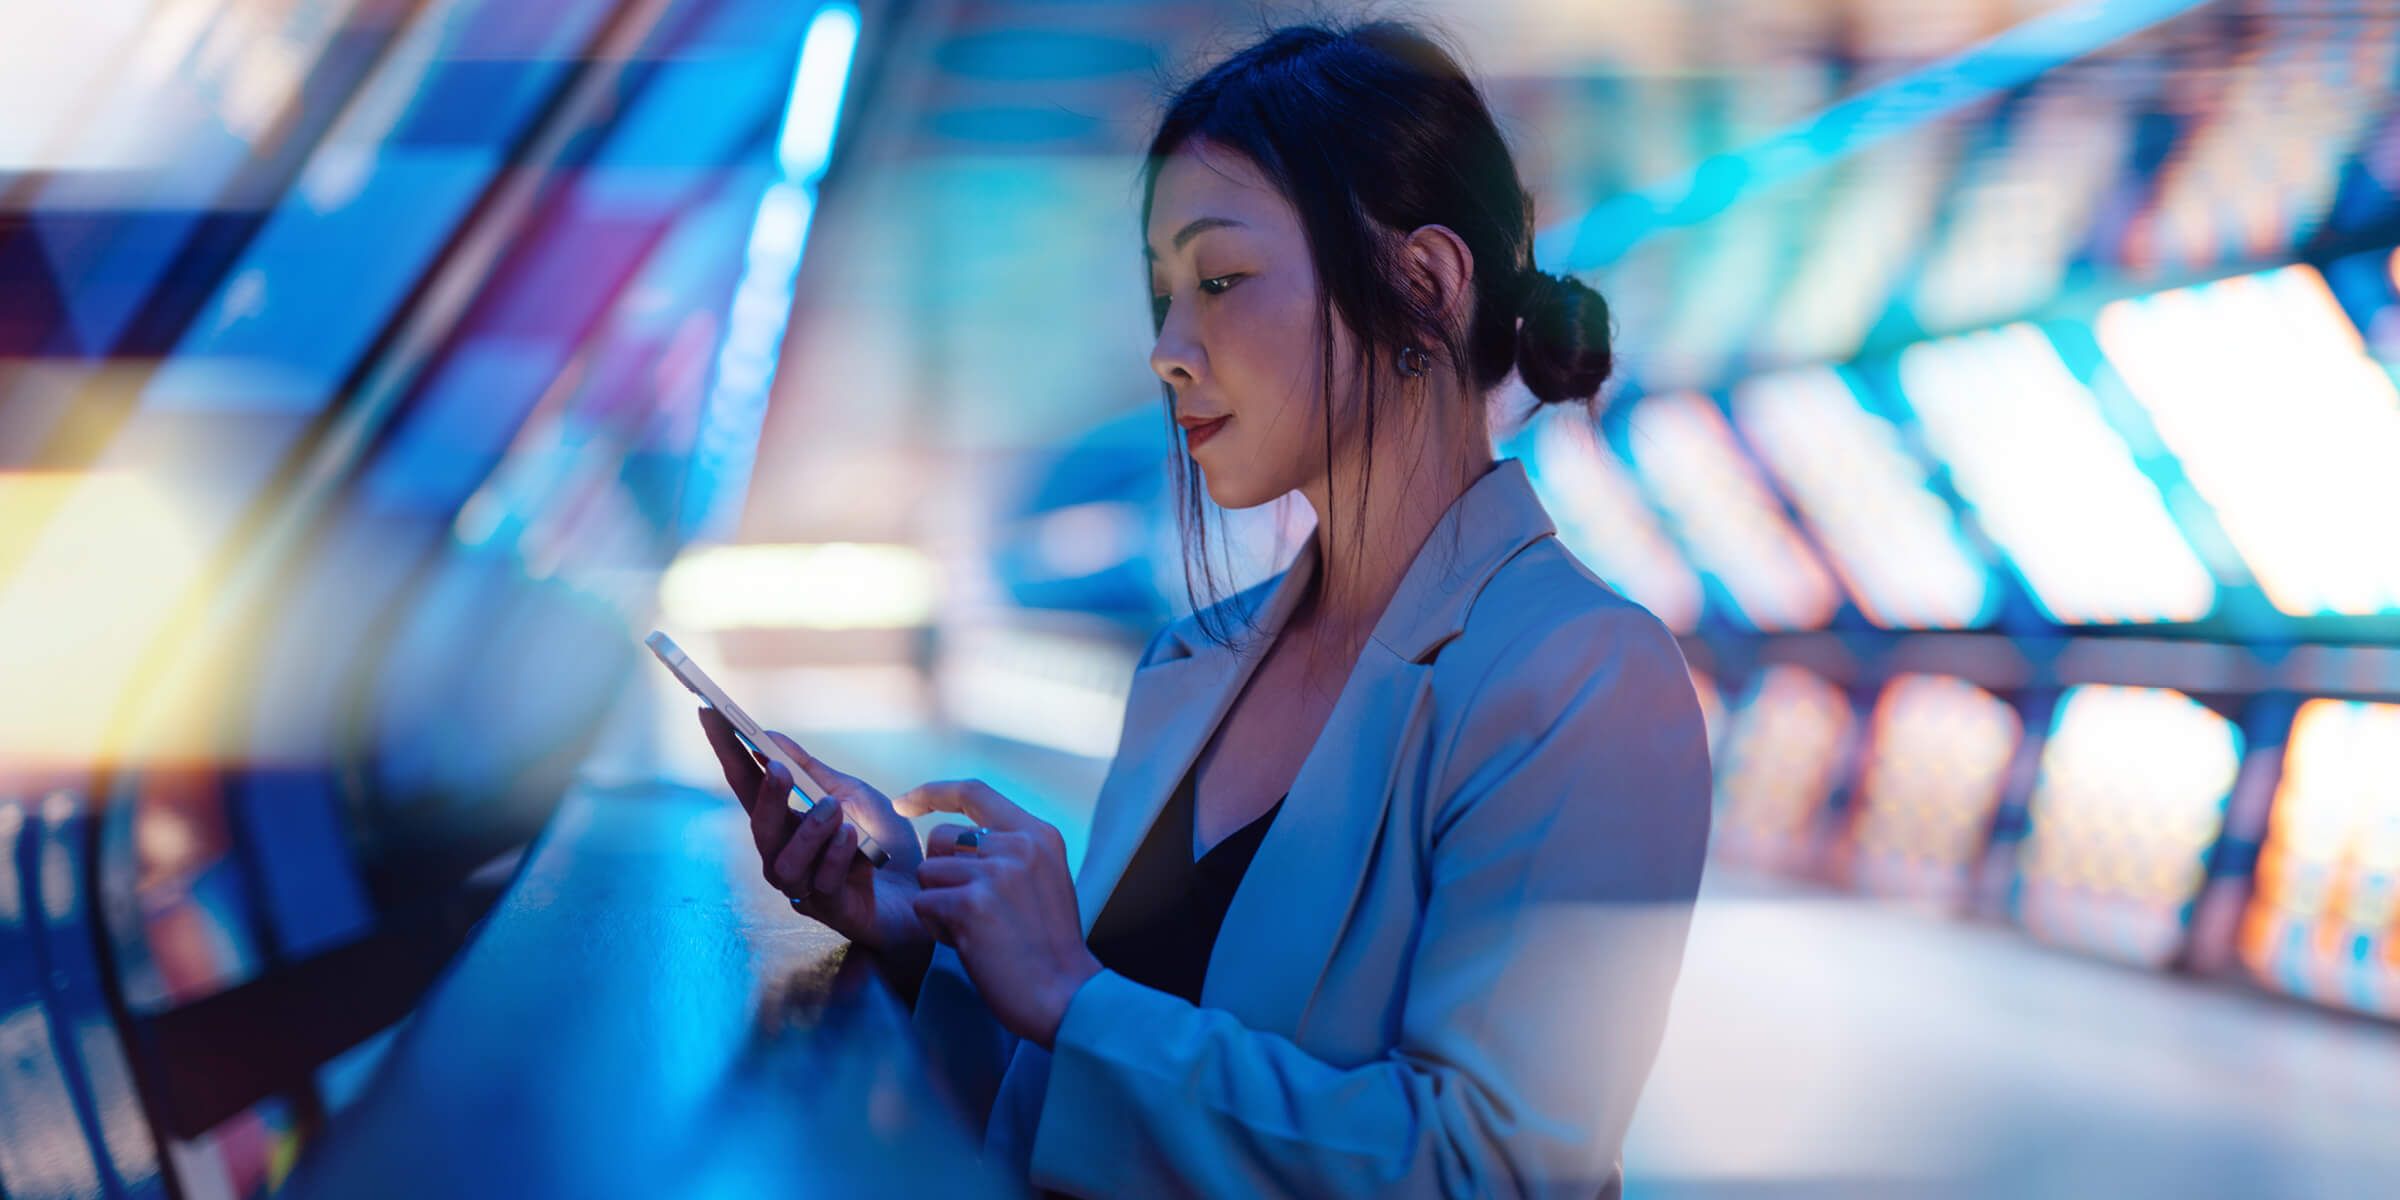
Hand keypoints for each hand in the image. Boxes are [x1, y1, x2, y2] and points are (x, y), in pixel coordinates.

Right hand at [698, 707, 927, 952]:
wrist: (926, 887)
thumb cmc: (885, 842)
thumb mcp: (851, 794)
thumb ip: (811, 771)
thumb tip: (770, 736)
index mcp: (787, 825)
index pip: (747, 787)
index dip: (727, 753)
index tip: (710, 714)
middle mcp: (786, 857)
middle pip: (759, 829)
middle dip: (765, 797)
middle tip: (777, 768)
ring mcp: (806, 888)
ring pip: (784, 863)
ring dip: (808, 831)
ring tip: (833, 809)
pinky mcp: (833, 912)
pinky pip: (823, 884)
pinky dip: (838, 856)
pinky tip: (853, 839)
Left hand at [899, 780, 1100, 1049]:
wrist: (1065, 994)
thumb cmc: (1049, 946)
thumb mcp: (1045, 878)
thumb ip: (1010, 852)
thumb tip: (955, 840)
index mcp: (1038, 834)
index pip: (975, 792)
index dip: (932, 793)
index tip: (905, 803)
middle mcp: (1018, 845)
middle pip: (939, 836)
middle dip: (938, 872)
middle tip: (968, 908)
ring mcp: (996, 873)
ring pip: (927, 872)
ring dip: (938, 904)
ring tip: (973, 930)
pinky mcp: (971, 904)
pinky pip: (924, 904)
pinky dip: (936, 928)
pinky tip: (968, 945)